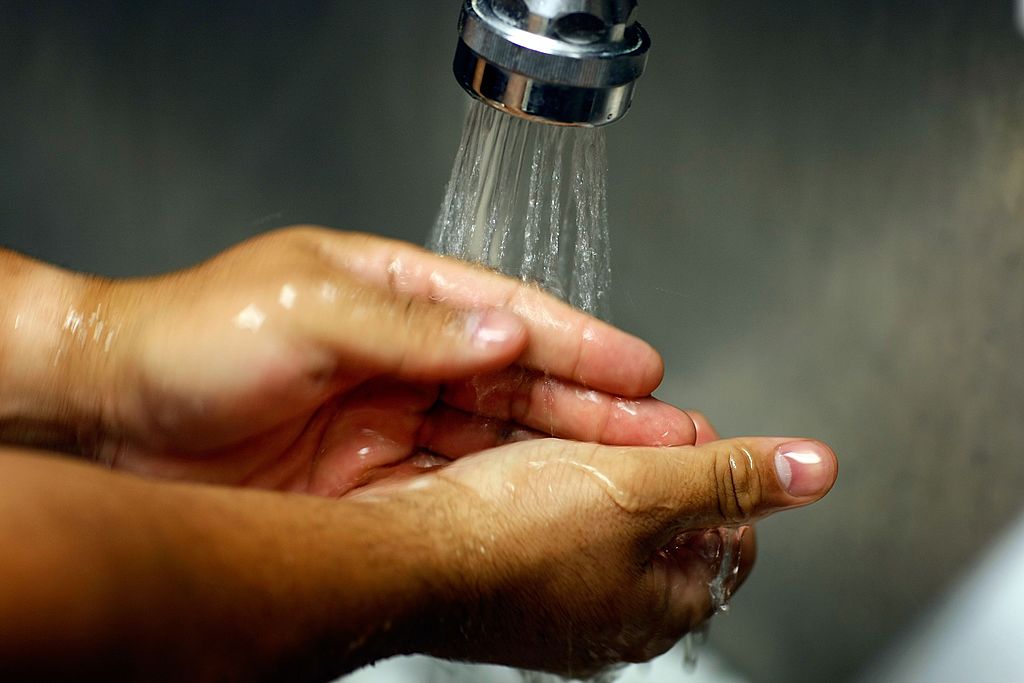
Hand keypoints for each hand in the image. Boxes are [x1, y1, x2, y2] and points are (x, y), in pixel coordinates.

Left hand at [26, 227, 699, 493]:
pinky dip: (506, 494)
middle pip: (519, 380)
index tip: (642, 367)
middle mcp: (403, 356)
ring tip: (634, 471)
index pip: (507, 314)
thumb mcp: (304, 311)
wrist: (110, 415)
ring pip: (499, 436)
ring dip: (564, 453)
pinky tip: (551, 505)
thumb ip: (409, 326)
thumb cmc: (189, 338)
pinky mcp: (369, 478)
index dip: (580, 342)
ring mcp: (390, 419)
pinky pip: (455, 483)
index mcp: (393, 293)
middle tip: (668, 428)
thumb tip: (504, 331)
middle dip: (595, 406)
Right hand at [357, 435, 836, 676]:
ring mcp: (558, 602)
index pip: (730, 537)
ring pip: (603, 519)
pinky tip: (522, 461)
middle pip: (664, 526)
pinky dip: (547, 485)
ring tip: (578, 433)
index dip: (718, 472)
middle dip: (656, 465)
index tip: (691, 432)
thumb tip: (814, 470)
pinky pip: (547, 522)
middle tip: (633, 427)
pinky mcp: (509, 581)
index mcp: (663, 604)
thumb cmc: (512, 537)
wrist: (402, 557)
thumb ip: (731, 475)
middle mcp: (613, 615)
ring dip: (599, 469)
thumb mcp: (643, 488)